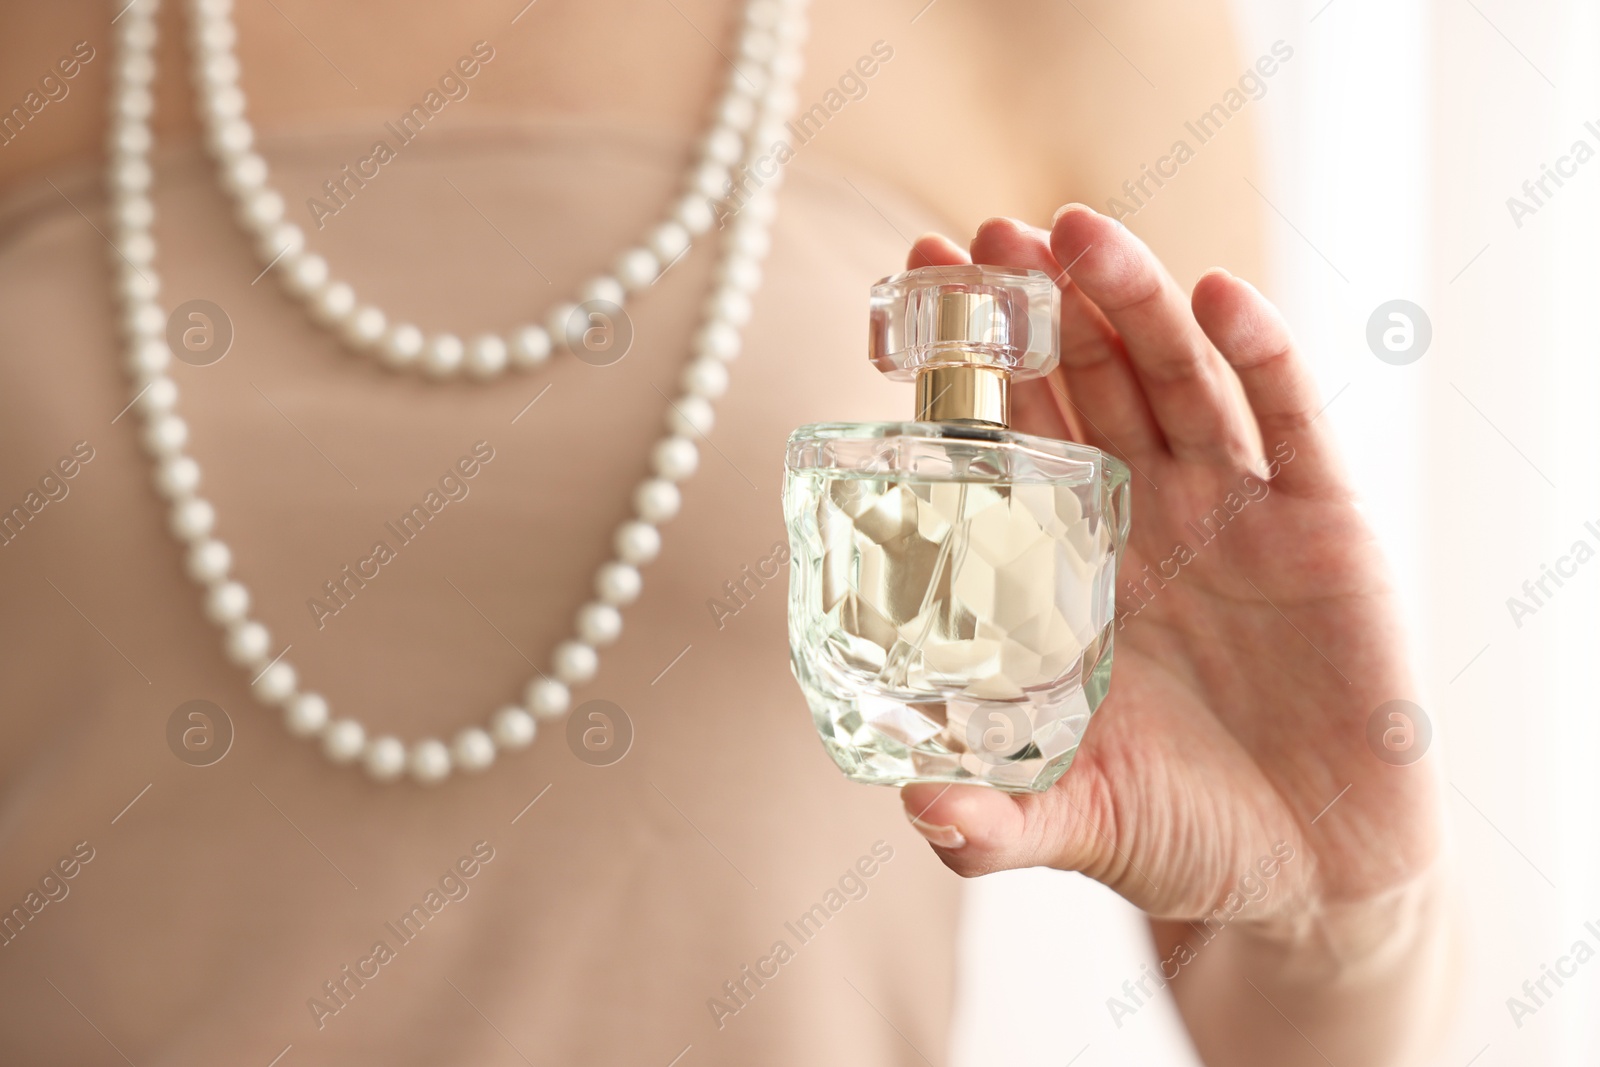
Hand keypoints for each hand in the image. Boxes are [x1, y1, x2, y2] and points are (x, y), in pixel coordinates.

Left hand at [898, 208, 1446, 1011]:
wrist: (1307, 875)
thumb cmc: (1181, 833)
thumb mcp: (1073, 819)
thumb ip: (991, 822)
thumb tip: (911, 807)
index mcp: (1073, 563)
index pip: (1014, 435)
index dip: (969, 364)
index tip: (915, 285)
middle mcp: (1149, 517)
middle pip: (1091, 381)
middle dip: (1039, 307)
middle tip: (986, 239)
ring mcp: (1236, 513)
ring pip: (1181, 379)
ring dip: (1133, 302)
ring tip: (1079, 233)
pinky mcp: (1324, 529)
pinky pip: (1292, 426)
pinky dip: (1263, 358)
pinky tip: (1222, 297)